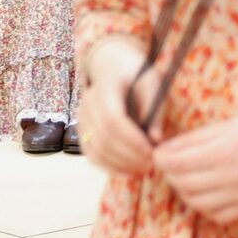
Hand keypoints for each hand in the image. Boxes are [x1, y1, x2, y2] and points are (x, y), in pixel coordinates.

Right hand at [80, 40, 155, 175]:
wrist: (113, 65)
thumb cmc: (137, 74)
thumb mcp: (152, 83)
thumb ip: (154, 109)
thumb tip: (156, 140)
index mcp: (105, 87)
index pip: (112, 118)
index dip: (131, 139)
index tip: (151, 151)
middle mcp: (87, 103)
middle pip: (103, 138)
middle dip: (129, 156)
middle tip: (152, 163)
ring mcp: (82, 118)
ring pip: (96, 150)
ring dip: (120, 164)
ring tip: (143, 167)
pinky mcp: (83, 131)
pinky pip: (91, 155)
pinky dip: (108, 167)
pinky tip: (128, 171)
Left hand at [152, 103, 237, 222]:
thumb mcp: (224, 127)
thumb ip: (192, 140)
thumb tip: (163, 151)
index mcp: (225, 150)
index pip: (180, 162)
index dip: (162, 160)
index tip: (156, 154)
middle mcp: (234, 176)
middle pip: (186, 183)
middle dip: (169, 175)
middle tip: (166, 165)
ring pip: (197, 203)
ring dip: (183, 191)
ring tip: (182, 177)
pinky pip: (217, 215)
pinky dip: (203, 206)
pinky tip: (201, 192)